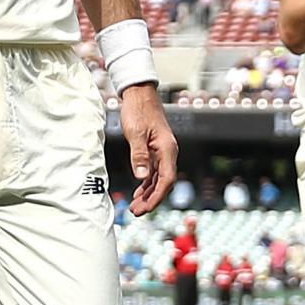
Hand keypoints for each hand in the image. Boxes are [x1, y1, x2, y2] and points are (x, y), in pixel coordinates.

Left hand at [120, 84, 177, 216]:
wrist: (139, 93)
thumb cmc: (138, 109)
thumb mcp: (135, 132)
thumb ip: (139, 155)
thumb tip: (141, 177)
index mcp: (167, 149)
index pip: (166, 180)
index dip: (157, 197)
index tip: (145, 208)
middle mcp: (168, 152)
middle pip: (164, 183)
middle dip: (151, 199)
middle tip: (136, 212)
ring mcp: (163, 151)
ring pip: (159, 179)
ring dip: (148, 193)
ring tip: (136, 206)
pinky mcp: (155, 149)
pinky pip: (154, 171)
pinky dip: (147, 183)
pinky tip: (139, 191)